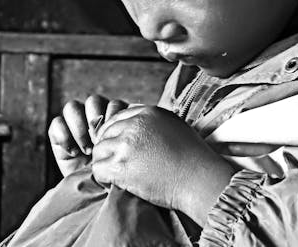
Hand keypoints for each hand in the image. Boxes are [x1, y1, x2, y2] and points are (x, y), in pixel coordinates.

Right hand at [48, 95, 127, 176]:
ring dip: (79, 126)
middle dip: (95, 120)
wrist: (95, 196)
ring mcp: (75, 125)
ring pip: (72, 107)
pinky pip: (56, 123)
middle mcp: (95, 117)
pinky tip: (72, 153)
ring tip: (86, 149)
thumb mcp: (127, 159)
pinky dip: (63, 136)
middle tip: (99, 141)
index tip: (115, 138)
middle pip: (92, 101)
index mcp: (116, 119)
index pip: (114, 104)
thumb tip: (133, 122)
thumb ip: (129, 140)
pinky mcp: (59, 135)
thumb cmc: (118, 179)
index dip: (113, 118)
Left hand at [91, 106, 234, 223]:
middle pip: (105, 132)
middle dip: (108, 147)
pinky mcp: (121, 166)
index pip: (118, 117)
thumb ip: (154, 122)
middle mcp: (135, 125)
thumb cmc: (194, 158)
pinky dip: (103, 178)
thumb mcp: (175, 126)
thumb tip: (140, 127)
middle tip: (116, 163)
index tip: (120, 147)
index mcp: (148, 113)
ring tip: (115, 175)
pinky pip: (97, 169)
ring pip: (98, 150)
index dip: (116, 133)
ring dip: (104, 163)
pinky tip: (114, 183)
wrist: (200, 180)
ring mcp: (126, 145)